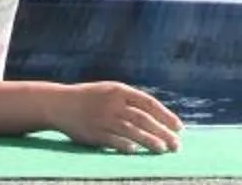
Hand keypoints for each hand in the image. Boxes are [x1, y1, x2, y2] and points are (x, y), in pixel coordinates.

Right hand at [51, 81, 183, 154]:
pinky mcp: (95, 133)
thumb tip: (155, 115)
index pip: (149, 102)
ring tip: (163, 150)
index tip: (180, 127)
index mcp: (120, 90)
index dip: (166, 115)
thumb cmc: (89, 98)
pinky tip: (136, 152)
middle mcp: (114, 103)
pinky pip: (114, 140)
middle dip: (163, 131)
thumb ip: (130, 101)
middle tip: (177, 145)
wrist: (61, 103)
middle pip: (144, 118)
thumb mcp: (110, 91)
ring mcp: (104, 118)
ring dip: (149, 140)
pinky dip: (126, 146)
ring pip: (132, 130)